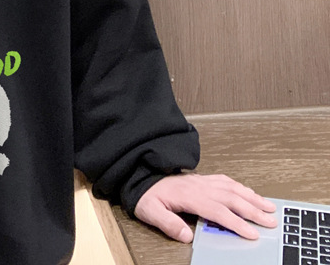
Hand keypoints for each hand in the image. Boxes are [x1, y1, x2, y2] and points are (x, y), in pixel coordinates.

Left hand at [134, 173, 277, 242]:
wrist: (139, 177)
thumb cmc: (146, 196)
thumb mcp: (150, 212)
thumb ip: (168, 224)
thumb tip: (186, 236)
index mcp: (189, 196)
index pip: (218, 211)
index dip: (236, 223)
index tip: (252, 234)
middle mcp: (198, 186)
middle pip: (231, 198)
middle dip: (253, 210)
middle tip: (272, 221)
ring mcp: (201, 180)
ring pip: (231, 187)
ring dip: (251, 196)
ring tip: (268, 206)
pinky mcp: (200, 178)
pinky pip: (224, 180)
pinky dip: (239, 186)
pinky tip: (247, 191)